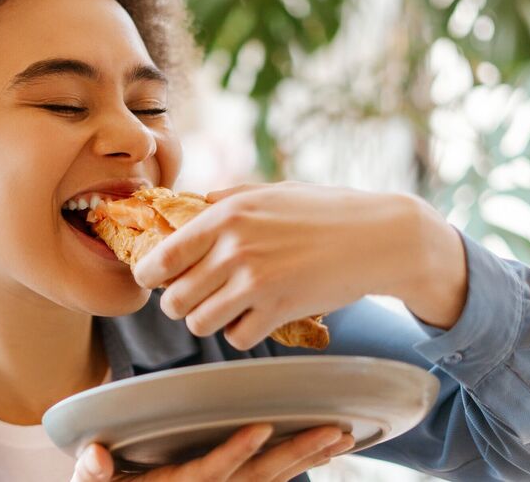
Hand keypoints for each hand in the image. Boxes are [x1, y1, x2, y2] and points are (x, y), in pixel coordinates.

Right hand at [69, 423, 355, 481]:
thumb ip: (92, 472)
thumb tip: (96, 455)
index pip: (210, 470)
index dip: (235, 451)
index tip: (261, 427)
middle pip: (257, 477)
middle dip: (296, 453)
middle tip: (333, 430)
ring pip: (271, 479)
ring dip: (307, 457)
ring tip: (341, 436)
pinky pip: (269, 480)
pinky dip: (297, 464)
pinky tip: (323, 450)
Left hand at [131, 181, 467, 348]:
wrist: (378, 237)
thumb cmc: (326, 210)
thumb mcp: (272, 191)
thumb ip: (228, 198)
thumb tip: (194, 201)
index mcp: (225, 215)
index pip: (160, 258)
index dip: (150, 276)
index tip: (158, 280)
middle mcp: (234, 249)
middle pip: (175, 300)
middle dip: (182, 303)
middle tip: (199, 296)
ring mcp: (256, 283)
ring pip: (200, 324)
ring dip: (210, 320)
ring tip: (229, 307)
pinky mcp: (280, 311)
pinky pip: (237, 338)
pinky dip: (242, 333)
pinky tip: (257, 316)